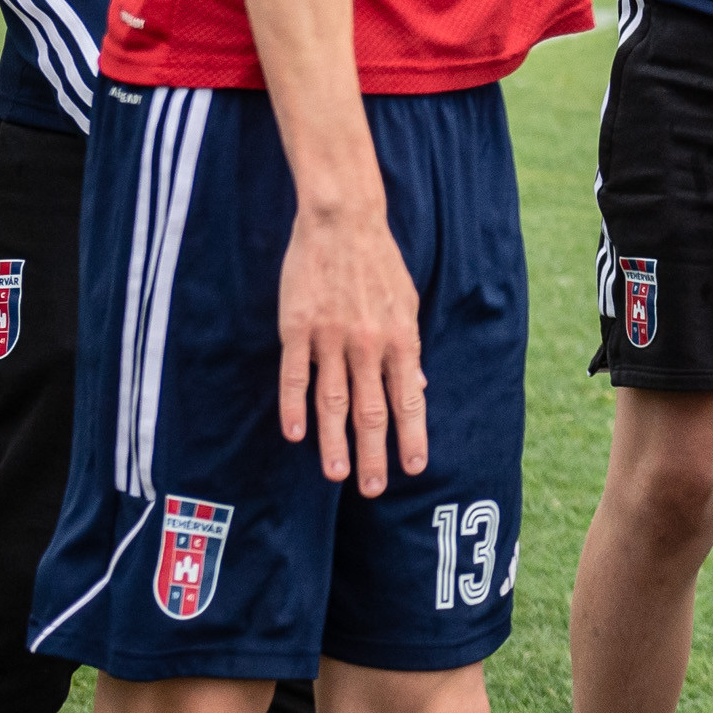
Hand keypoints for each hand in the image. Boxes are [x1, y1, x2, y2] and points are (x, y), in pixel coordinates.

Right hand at [278, 201, 426, 493]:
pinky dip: (294, 406)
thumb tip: (418, 388)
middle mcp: (368, 343)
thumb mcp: (408, 304)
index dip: (412, 436)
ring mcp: (331, 337)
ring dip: (335, 441)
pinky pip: (295, 375)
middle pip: (372, 410)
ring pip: (333, 400)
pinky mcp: (297, 327)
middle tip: (373, 489)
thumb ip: (409, 349)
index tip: (414, 467)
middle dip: (374, 453)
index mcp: (401, 338)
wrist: (343, 223)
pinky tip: (295, 434)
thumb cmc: (380, 264)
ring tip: (337, 475)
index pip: (409, 399)